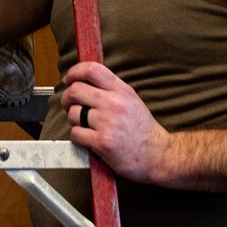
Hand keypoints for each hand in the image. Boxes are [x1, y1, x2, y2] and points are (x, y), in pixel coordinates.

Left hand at [59, 61, 172, 184]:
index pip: (92, 70)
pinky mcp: (103, 143)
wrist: (159, 156)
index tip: (69, 79)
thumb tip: (83, 81)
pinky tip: (87, 138)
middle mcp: (114, 104)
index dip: (75, 72)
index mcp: (122, 91)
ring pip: (74, 113)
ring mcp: (108, 123)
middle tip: (69, 105)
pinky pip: (76, 133)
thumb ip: (110, 89)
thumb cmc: (143, 129)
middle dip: (67, 98)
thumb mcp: (131, 100)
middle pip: (76, 90)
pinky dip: (77, 136)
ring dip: (73, 120)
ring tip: (83, 125)